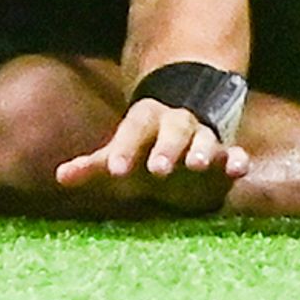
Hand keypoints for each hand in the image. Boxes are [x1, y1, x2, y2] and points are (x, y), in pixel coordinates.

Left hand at [54, 97, 248, 207]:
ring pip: (203, 140)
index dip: (124, 150)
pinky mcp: (224, 154)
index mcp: (145, 122)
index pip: (131, 133)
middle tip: (158, 170)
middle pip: (170, 133)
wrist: (180, 131)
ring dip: (201, 152)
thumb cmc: (142, 149)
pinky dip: (237, 159)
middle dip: (165, 150)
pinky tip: (240, 166)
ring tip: (199, 165)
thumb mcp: (119, 154)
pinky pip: (233, 154)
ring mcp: (201, 137)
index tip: (115, 170)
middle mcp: (174, 125)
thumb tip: (59, 177)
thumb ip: (92, 166)